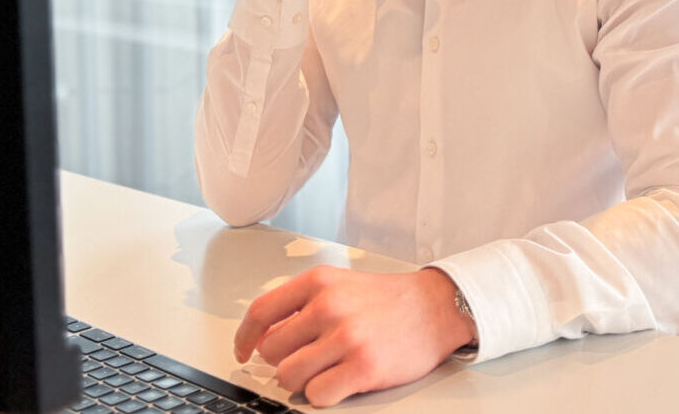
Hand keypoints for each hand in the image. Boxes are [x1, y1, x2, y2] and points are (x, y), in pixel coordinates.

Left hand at [233, 266, 475, 406]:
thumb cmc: (387, 300)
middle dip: (284, 361)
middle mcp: (328, 306)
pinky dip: (324, 394)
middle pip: (271, 352)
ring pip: (289, 377)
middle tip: (308, 358)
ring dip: (304, 380)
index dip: (244, 337)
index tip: (242, 351)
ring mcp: (346, 337)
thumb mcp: (340, 285)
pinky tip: (341, 380)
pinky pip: (317, 395)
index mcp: (318, 282)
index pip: (261, 312)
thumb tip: (262, 337)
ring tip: (327, 369)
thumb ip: (302, 305)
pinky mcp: (363, 367)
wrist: (435, 308)